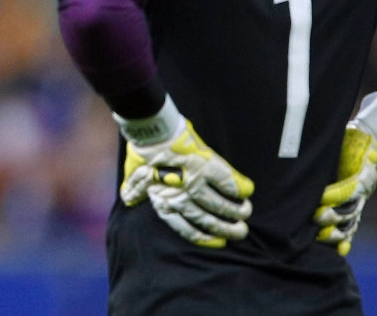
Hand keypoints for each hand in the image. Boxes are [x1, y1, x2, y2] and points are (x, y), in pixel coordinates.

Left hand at [121, 119, 254, 247]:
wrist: (150, 132)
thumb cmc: (141, 152)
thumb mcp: (132, 175)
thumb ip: (135, 190)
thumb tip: (129, 198)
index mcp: (164, 202)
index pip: (186, 228)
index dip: (204, 238)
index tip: (219, 242)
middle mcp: (181, 198)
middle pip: (208, 220)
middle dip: (227, 229)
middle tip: (240, 232)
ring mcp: (196, 183)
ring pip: (221, 205)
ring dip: (237, 211)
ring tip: (245, 212)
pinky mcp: (207, 167)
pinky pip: (228, 183)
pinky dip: (240, 188)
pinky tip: (247, 192)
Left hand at [314, 90, 376, 255]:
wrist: (369, 135)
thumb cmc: (350, 132)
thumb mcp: (344, 131)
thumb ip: (340, 133)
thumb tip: (336, 121)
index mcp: (361, 171)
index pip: (349, 189)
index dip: (334, 196)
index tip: (318, 198)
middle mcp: (362, 188)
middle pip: (350, 209)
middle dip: (331, 216)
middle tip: (313, 218)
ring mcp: (360, 198)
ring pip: (351, 220)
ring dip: (335, 230)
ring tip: (318, 234)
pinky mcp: (354, 204)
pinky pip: (353, 225)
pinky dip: (346, 239)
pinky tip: (338, 250)